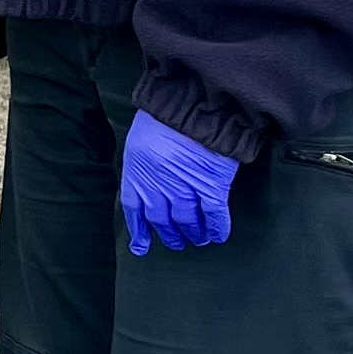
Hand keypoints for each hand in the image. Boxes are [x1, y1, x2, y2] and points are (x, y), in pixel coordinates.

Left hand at [119, 113, 238, 256]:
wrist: (193, 106)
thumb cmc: (164, 116)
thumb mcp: (140, 139)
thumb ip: (142, 163)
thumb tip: (147, 178)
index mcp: (137, 174)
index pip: (134, 210)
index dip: (138, 231)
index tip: (141, 247)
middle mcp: (158, 187)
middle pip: (162, 221)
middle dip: (170, 235)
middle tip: (177, 242)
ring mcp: (185, 189)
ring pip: (188, 221)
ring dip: (194, 233)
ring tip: (199, 239)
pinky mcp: (211, 187)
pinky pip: (214, 216)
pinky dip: (216, 228)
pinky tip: (218, 236)